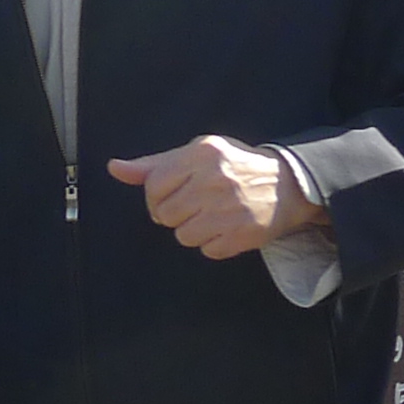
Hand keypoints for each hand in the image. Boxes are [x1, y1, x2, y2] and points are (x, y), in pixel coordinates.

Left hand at [108, 137, 322, 257]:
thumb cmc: (236, 166)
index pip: (154, 186)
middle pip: (165, 214)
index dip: (157, 197)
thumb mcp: (198, 153)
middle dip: (175, 215)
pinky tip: (227, 227)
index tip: (173, 196)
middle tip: (196, 206)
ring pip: (183, 236)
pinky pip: (207, 250)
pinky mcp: (241, 235)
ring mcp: (229, 210)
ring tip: (213, 216)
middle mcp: (214, 180)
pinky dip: (214, 243)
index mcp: (201, 155)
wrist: (289, 184)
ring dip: (194, 230)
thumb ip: (155, 164)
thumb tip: (114, 168)